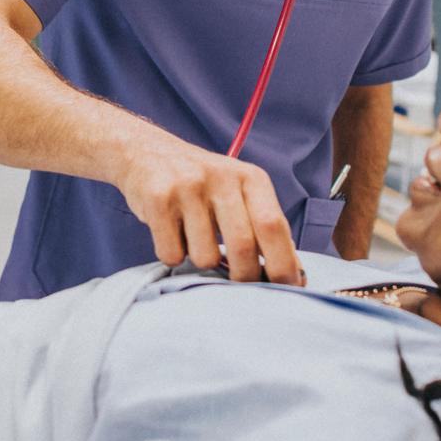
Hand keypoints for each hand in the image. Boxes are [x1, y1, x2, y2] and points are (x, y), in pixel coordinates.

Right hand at [115, 140, 300, 284]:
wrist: (145, 151)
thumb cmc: (202, 183)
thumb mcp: (239, 193)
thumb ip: (264, 227)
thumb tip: (294, 275)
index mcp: (251, 178)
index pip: (274, 226)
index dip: (283, 264)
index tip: (287, 289)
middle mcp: (222, 177)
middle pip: (243, 246)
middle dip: (244, 277)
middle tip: (237, 282)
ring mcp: (188, 186)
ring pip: (204, 257)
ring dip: (200, 261)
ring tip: (193, 238)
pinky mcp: (158, 198)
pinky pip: (171, 253)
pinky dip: (172, 254)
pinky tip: (171, 232)